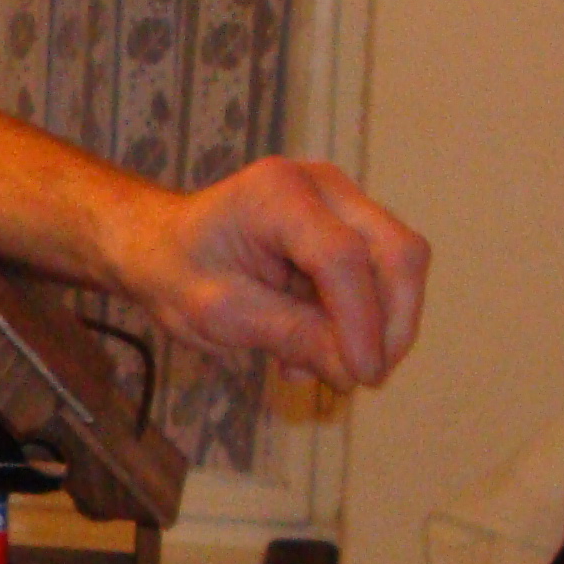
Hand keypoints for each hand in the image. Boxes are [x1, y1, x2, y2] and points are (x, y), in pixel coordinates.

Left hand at [113, 156, 429, 389]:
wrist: (164, 246)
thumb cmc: (179, 271)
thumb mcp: (222, 314)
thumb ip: (291, 335)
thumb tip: (355, 370)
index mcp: (276, 193)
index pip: (343, 257)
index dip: (362, 322)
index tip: (361, 376)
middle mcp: (321, 185)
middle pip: (396, 252)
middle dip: (391, 325)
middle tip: (362, 378)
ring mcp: (342, 200)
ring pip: (399, 265)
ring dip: (376, 327)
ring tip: (316, 364)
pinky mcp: (351, 224)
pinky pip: (380, 275)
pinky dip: (361, 320)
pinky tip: (313, 347)